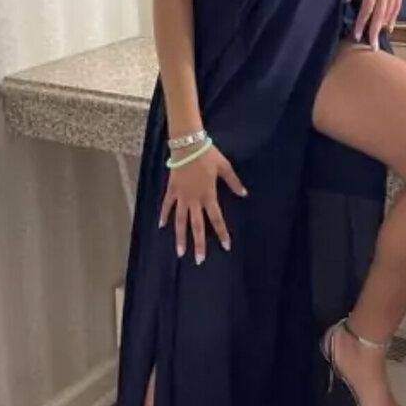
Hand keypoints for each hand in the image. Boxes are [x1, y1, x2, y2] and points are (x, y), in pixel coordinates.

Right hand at [159, 144, 247, 264]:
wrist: (188, 144)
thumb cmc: (207, 155)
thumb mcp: (224, 167)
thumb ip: (233, 182)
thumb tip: (244, 194)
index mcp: (208, 195)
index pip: (216, 218)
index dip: (221, 233)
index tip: (225, 246)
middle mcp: (194, 200)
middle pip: (197, 226)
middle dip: (199, 244)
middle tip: (199, 260)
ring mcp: (181, 196)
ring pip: (180, 220)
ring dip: (180, 237)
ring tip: (180, 252)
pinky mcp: (172, 189)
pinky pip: (167, 205)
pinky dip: (164, 215)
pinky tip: (162, 226)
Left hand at [345, 0, 405, 47]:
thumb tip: (346, 0)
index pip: (367, 8)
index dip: (362, 23)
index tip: (357, 35)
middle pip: (380, 15)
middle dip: (375, 31)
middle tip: (372, 47)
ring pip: (390, 12)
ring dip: (384, 26)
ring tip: (379, 38)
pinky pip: (397, 5)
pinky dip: (393, 16)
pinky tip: (389, 25)